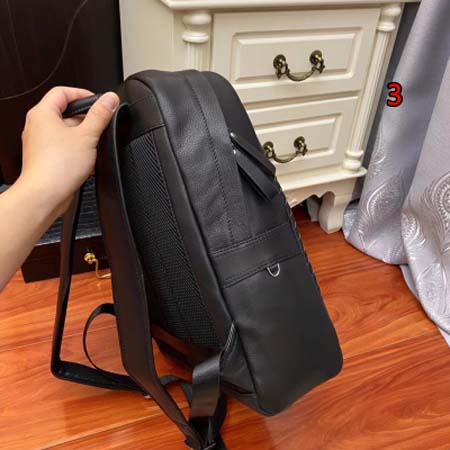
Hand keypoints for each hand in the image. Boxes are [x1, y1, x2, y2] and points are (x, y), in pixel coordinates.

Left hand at [18, 87, 118, 216]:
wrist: (45, 195)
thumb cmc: (57, 167)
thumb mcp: (87, 136)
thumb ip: (100, 115)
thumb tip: (110, 99)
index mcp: (43, 113)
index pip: (62, 92)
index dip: (82, 94)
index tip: (99, 102)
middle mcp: (37, 126)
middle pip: (65, 112)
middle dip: (86, 119)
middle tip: (100, 125)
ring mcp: (40, 143)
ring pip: (66, 131)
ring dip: (82, 137)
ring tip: (93, 146)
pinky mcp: (46, 158)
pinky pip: (64, 147)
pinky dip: (76, 150)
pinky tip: (86, 160)